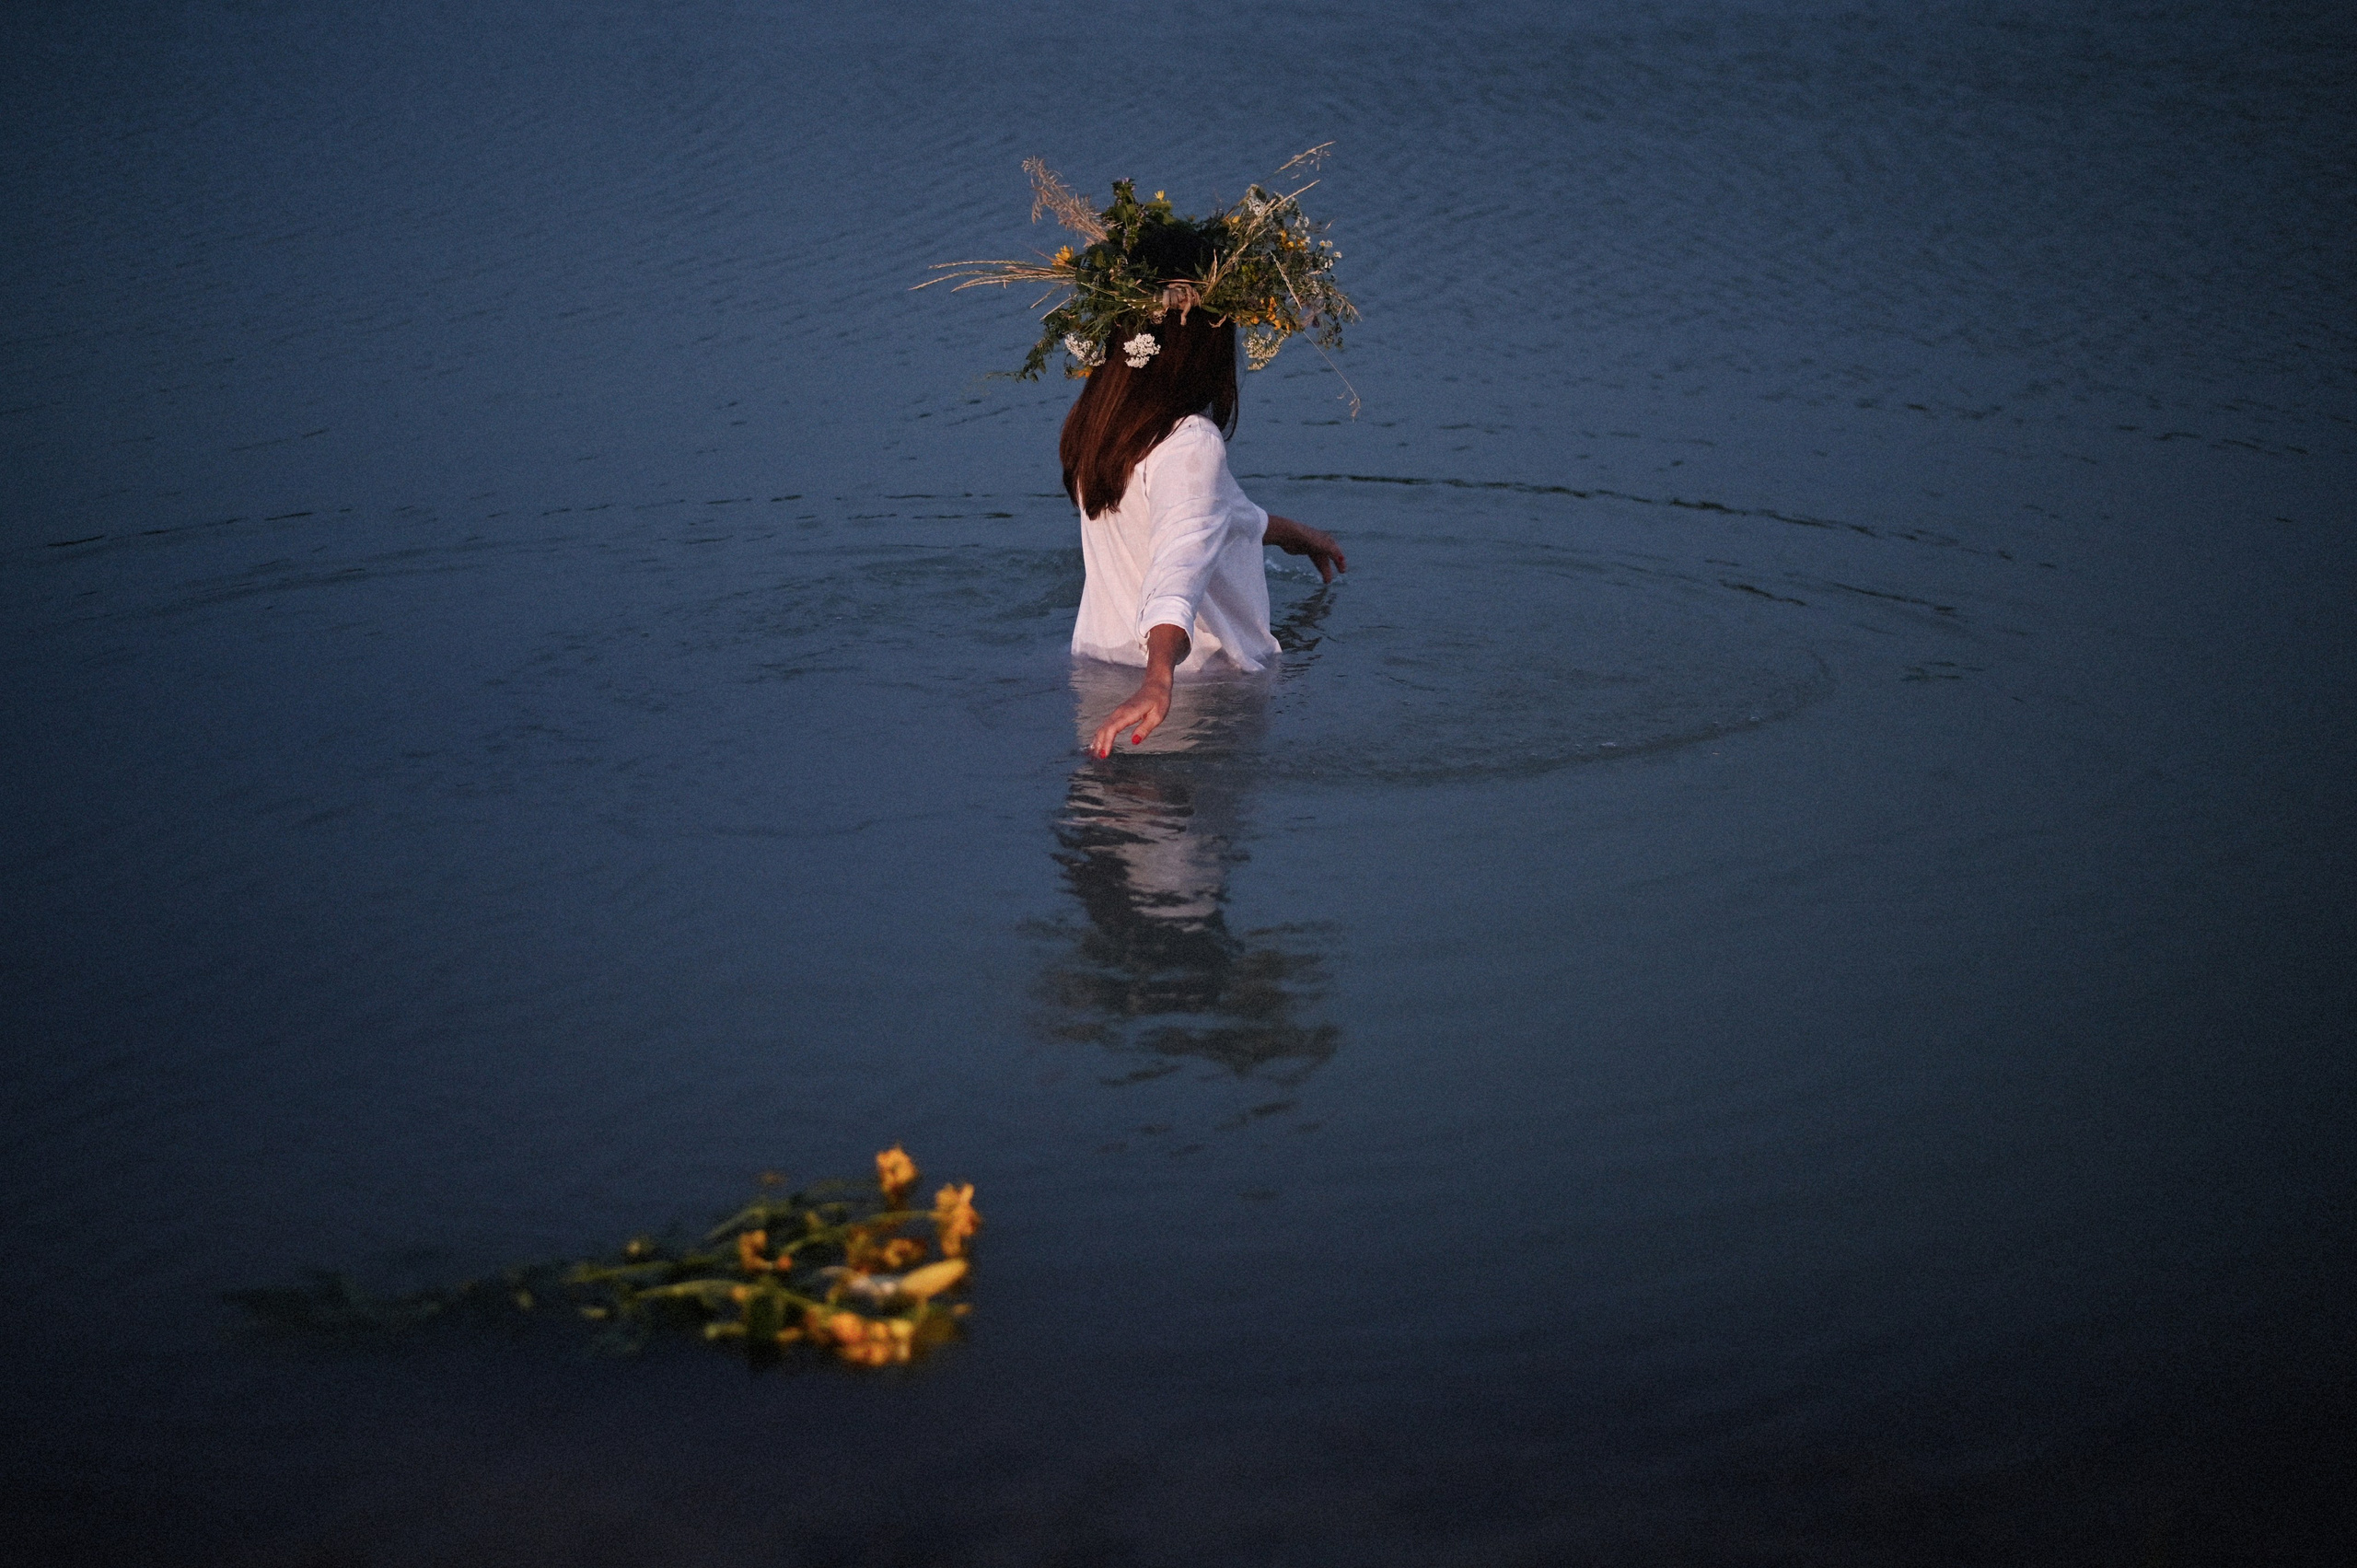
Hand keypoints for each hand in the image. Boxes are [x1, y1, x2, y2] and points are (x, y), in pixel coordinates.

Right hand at [1090, 622, 1189, 756]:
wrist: (1155, 685)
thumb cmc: (1159, 700)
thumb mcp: (1157, 716)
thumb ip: (1145, 729)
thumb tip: (1134, 741)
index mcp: (1129, 712)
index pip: (1113, 729)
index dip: (1107, 742)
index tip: (1104, 755)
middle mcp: (1120, 712)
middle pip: (1104, 729)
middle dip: (1099, 744)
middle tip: (1096, 760)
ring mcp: (1118, 712)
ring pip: (1103, 726)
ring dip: (1097, 740)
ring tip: (1094, 755)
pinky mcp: (1119, 713)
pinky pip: (1106, 724)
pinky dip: (1101, 734)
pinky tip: (1099, 743)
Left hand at [1265, 514, 1346, 582]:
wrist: (1288, 534)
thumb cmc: (1307, 538)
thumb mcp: (1322, 545)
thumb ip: (1333, 551)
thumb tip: (1341, 559)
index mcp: (1327, 540)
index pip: (1336, 552)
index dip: (1340, 561)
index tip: (1342, 571)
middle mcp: (1321, 542)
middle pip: (1328, 558)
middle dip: (1329, 569)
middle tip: (1329, 581)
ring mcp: (1313, 545)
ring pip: (1321, 560)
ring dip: (1324, 570)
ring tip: (1325, 581)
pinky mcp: (1304, 548)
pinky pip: (1314, 558)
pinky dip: (1318, 565)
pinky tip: (1317, 569)